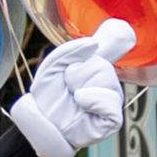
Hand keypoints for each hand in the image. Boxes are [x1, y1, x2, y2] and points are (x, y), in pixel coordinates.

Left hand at [10, 18, 135, 156]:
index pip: (112, 49)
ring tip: (73, 97)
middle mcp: (107, 83)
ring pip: (107, 81)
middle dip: (78, 73)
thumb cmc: (48, 95)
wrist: (40, 121)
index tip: (116, 35)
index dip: (116, 40)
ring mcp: (111, 101)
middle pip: (101, 65)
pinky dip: (93, 100)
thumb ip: (72, 51)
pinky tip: (82, 102)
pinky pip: (111, 104)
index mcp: (95, 68)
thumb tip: (93, 43)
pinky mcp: (111, 119)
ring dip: (82, 86)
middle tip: (67, 85)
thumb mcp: (54, 66)